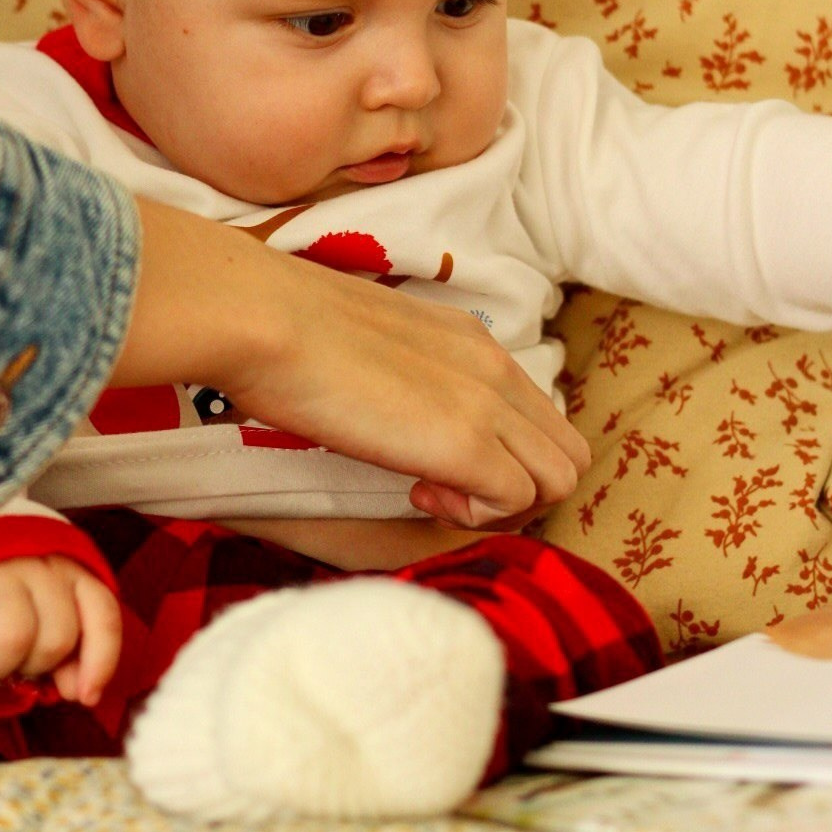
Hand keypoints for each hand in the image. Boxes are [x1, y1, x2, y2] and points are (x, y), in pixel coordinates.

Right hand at [0, 555, 121, 704]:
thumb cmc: (2, 599)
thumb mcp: (44, 619)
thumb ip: (68, 653)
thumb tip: (79, 691)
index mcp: (71, 571)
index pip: (102, 616)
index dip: (101, 662)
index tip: (86, 697)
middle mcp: (37, 563)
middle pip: (56, 637)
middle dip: (35, 666)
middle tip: (12, 664)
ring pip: (13, 638)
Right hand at [114, 200, 590, 529]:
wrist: (264, 317)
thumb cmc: (287, 330)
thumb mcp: (370, 347)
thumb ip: (403, 376)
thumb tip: (393, 412)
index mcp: (474, 343)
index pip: (540, 418)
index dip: (501, 457)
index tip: (434, 460)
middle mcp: (496, 368)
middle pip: (566, 453)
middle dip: (518, 491)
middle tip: (443, 489)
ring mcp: (486, 404)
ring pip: (559, 480)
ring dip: (502, 506)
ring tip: (431, 491)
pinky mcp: (466, 443)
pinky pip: (517, 500)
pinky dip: (475, 514)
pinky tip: (416, 490)